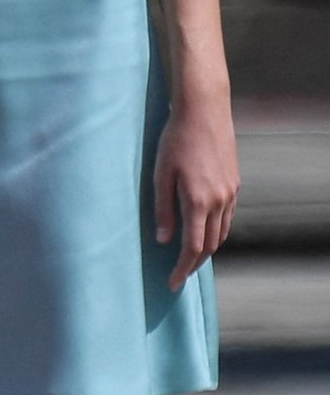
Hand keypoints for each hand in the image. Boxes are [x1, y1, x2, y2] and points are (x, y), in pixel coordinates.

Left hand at [153, 93, 238, 289]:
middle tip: (178, 274)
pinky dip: (216, 230)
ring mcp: (230, 192)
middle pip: (209, 245)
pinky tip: (204, 229)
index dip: (182, 269)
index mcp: (198, 202)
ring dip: (206, 248)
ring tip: (190, 256)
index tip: (172, 283)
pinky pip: (228, 217)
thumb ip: (162, 210)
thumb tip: (164, 240)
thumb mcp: (160, 174)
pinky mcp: (235, 183)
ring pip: (221, 233)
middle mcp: (219, 201)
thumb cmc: (175, 139)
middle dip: (194, 263)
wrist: (204, 110)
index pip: (192, 248)